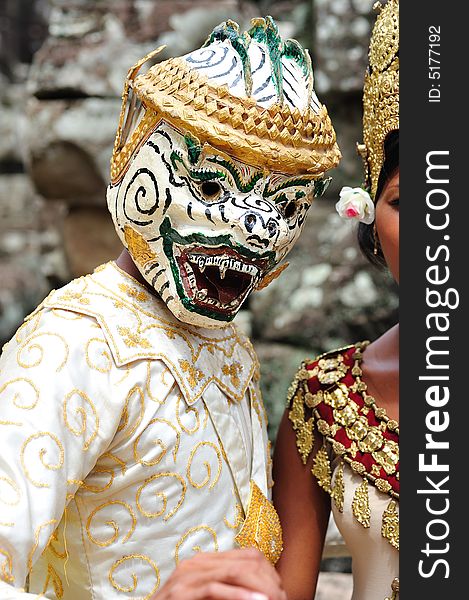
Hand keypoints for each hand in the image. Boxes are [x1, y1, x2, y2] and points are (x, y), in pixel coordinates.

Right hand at [150, 547, 286, 599]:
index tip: (282, 591)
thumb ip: (227, 591)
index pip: (247, 556)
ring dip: (258, 588)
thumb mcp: (208, 599)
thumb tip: (262, 593)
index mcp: (204, 563)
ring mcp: (186, 577)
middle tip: (283, 597)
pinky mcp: (181, 594)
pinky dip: (239, 596)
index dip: (269, 573)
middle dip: (268, 580)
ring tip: (274, 599)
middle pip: (244, 561)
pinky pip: (215, 589)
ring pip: (233, 572)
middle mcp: (195, 564)